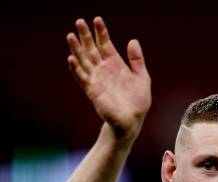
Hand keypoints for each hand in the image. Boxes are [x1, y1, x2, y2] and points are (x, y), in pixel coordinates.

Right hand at [66, 17, 150, 136]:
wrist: (132, 121)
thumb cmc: (138, 101)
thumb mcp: (142, 78)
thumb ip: (137, 60)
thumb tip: (133, 41)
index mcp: (115, 64)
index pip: (105, 44)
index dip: (101, 32)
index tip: (97, 19)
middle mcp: (104, 69)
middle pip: (92, 49)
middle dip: (85, 36)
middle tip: (79, 21)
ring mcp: (97, 79)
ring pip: (84, 61)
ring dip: (77, 49)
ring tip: (70, 36)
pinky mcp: (92, 91)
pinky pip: (82, 78)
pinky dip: (76, 69)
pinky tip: (71, 59)